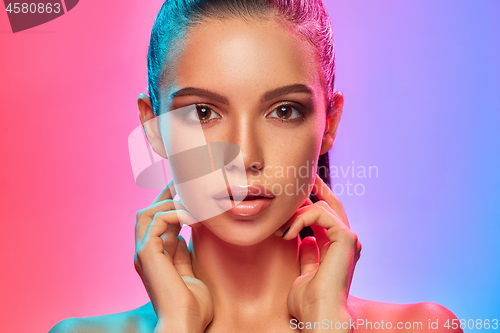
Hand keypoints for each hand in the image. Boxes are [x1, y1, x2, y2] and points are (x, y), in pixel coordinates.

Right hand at [134, 180, 213, 332]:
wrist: (185, 323)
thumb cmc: (192, 306)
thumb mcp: (189, 272)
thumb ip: (183, 254)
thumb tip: (186, 235)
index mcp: (154, 258)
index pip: (157, 224)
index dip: (170, 205)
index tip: (184, 192)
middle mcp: (144, 253)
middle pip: (147, 214)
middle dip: (165, 196)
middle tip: (183, 182)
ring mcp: (143, 253)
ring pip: (147, 213)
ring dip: (170, 203)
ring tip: (192, 200)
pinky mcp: (146, 253)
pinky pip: (157, 221)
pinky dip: (175, 213)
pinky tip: (193, 215)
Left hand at [283, 175, 360, 326]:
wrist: (318, 314)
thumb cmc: (310, 301)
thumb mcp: (305, 273)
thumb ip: (308, 255)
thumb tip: (306, 239)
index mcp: (339, 249)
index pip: (329, 217)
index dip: (315, 201)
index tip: (301, 192)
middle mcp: (348, 241)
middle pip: (333, 204)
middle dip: (316, 189)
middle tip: (300, 179)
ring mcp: (349, 238)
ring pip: (323, 206)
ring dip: (296, 213)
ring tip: (280, 229)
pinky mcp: (347, 237)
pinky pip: (321, 213)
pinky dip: (301, 218)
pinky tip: (288, 233)